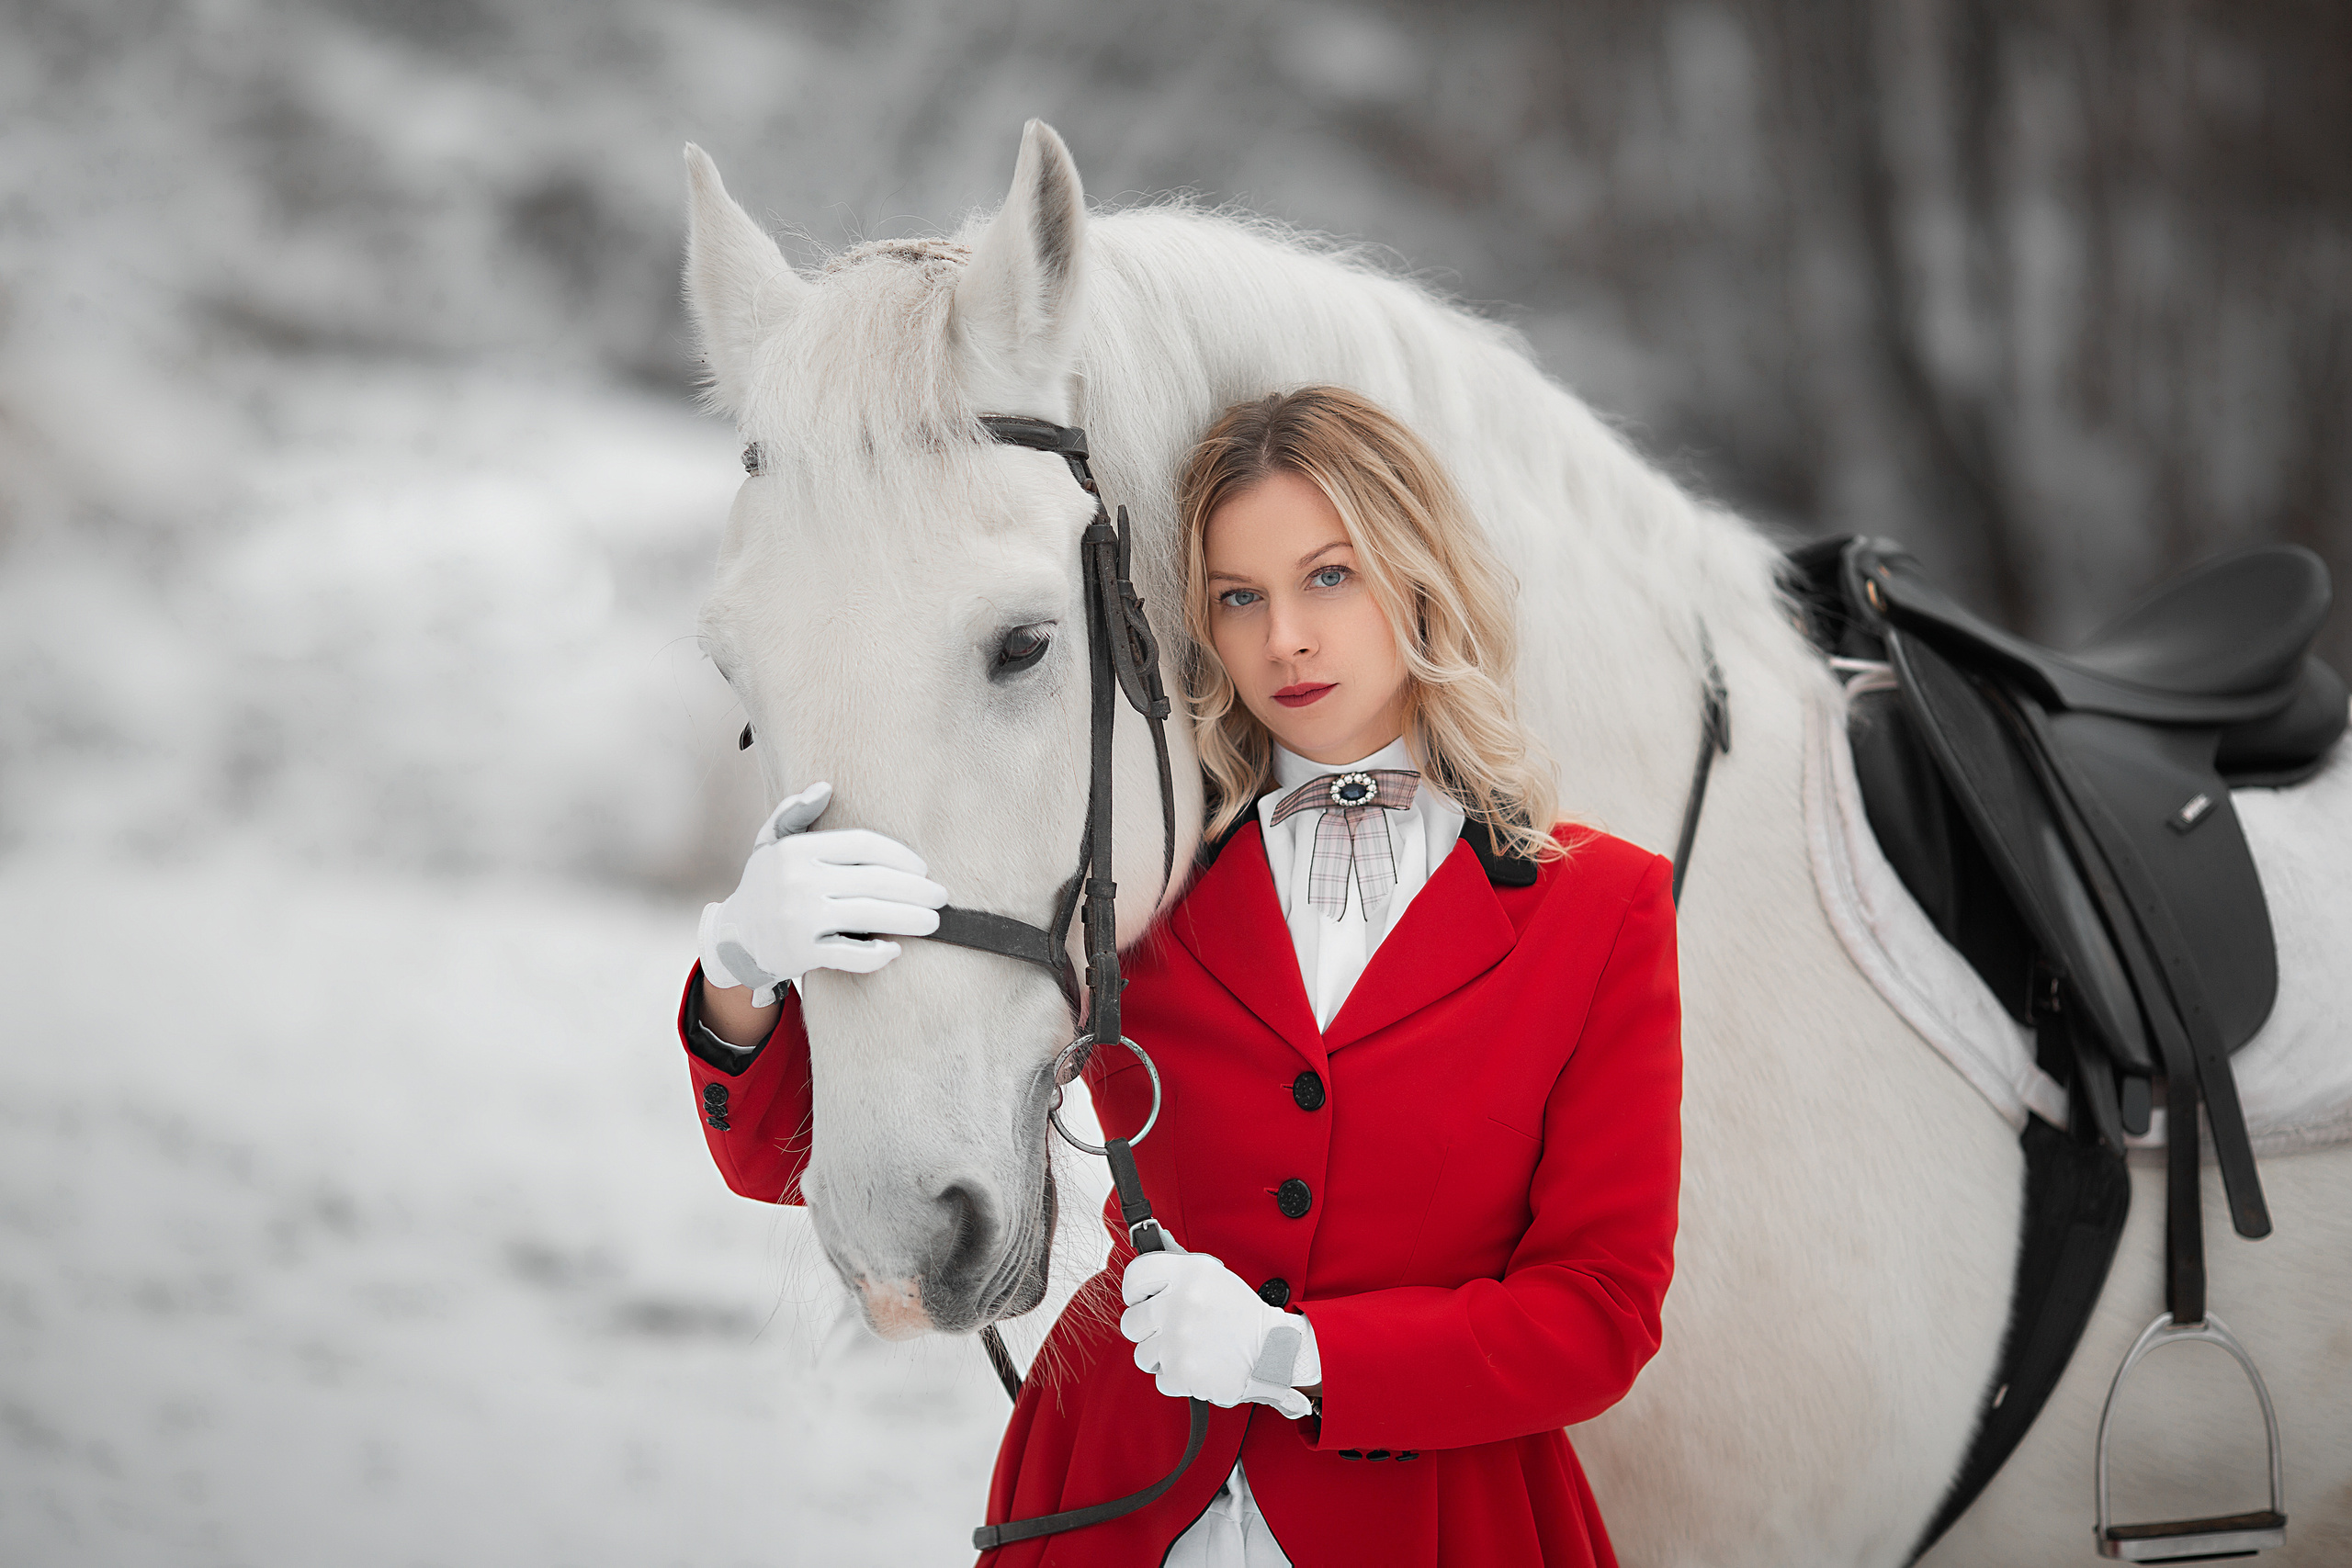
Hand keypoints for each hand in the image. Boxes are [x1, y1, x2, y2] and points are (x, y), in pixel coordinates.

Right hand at [697, 782, 948, 1003]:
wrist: (733, 938)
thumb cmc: (765, 885)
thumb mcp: (770, 843)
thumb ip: (795, 813)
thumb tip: (824, 787)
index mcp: (798, 850)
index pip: (862, 845)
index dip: (900, 855)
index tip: (922, 868)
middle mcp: (799, 882)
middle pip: (874, 881)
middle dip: (916, 889)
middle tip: (941, 896)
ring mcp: (800, 919)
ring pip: (869, 917)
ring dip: (909, 919)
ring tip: (932, 922)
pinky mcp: (801, 953)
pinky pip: (849, 955)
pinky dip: (876, 955)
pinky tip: (895, 950)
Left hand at [1120, 1243, 1315, 1417]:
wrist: (1272, 1352)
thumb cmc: (1242, 1315)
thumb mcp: (1214, 1277)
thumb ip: (1178, 1268)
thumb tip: (1152, 1253)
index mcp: (1187, 1273)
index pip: (1135, 1276)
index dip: (1134, 1292)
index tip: (1142, 1300)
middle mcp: (1179, 1303)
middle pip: (1131, 1322)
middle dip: (1148, 1330)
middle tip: (1172, 1331)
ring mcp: (1178, 1340)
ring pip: (1142, 1355)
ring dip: (1162, 1357)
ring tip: (1189, 1350)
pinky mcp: (1182, 1372)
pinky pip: (1160, 1379)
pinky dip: (1177, 1379)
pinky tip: (1198, 1366)